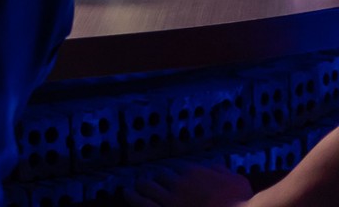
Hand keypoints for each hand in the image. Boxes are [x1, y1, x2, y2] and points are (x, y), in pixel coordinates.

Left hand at [124, 164, 250, 206]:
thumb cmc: (242, 203)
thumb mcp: (237, 182)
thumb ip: (221, 171)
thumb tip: (213, 166)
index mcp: (195, 173)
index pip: (176, 167)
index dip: (173, 173)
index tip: (168, 176)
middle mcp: (179, 184)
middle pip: (160, 175)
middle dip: (156, 178)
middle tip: (150, 180)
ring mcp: (170, 200)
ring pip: (147, 186)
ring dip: (141, 185)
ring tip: (136, 185)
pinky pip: (142, 203)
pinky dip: (132, 197)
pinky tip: (127, 193)